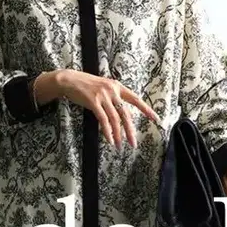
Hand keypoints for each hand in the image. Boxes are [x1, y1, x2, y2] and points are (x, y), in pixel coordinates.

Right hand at [37, 69, 158, 147]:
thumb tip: (121, 114)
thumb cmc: (86, 86)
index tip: (156, 119)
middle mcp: (113, 90)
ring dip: (117, 134)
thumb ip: (113, 98)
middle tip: (133, 143)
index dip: (146, 110)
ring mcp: (103, 96)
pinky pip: (103, 120)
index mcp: (118, 87)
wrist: (69, 80)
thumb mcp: (103, 88)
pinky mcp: (93, 102)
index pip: (136, 99)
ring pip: (115, 119)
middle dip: (130, 131)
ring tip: (119, 146)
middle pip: (125, 114)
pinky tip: (109, 139)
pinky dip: (107, 131)